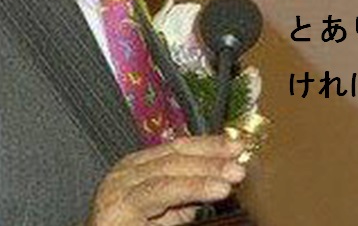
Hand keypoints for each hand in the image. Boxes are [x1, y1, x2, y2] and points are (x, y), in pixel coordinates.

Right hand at [87, 135, 246, 224]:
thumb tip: (219, 181)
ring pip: (167, 172)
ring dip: (204, 172)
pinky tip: (213, 190)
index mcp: (135, 168)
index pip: (176, 148)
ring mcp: (117, 192)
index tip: (238, 144)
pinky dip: (190, 188)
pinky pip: (158, 194)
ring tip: (231, 177)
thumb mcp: (163, 214)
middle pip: (173, 156)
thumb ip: (184, 197)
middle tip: (240, 160)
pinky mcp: (116, 212)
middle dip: (210, 157)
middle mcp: (124, 174)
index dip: (208, 144)